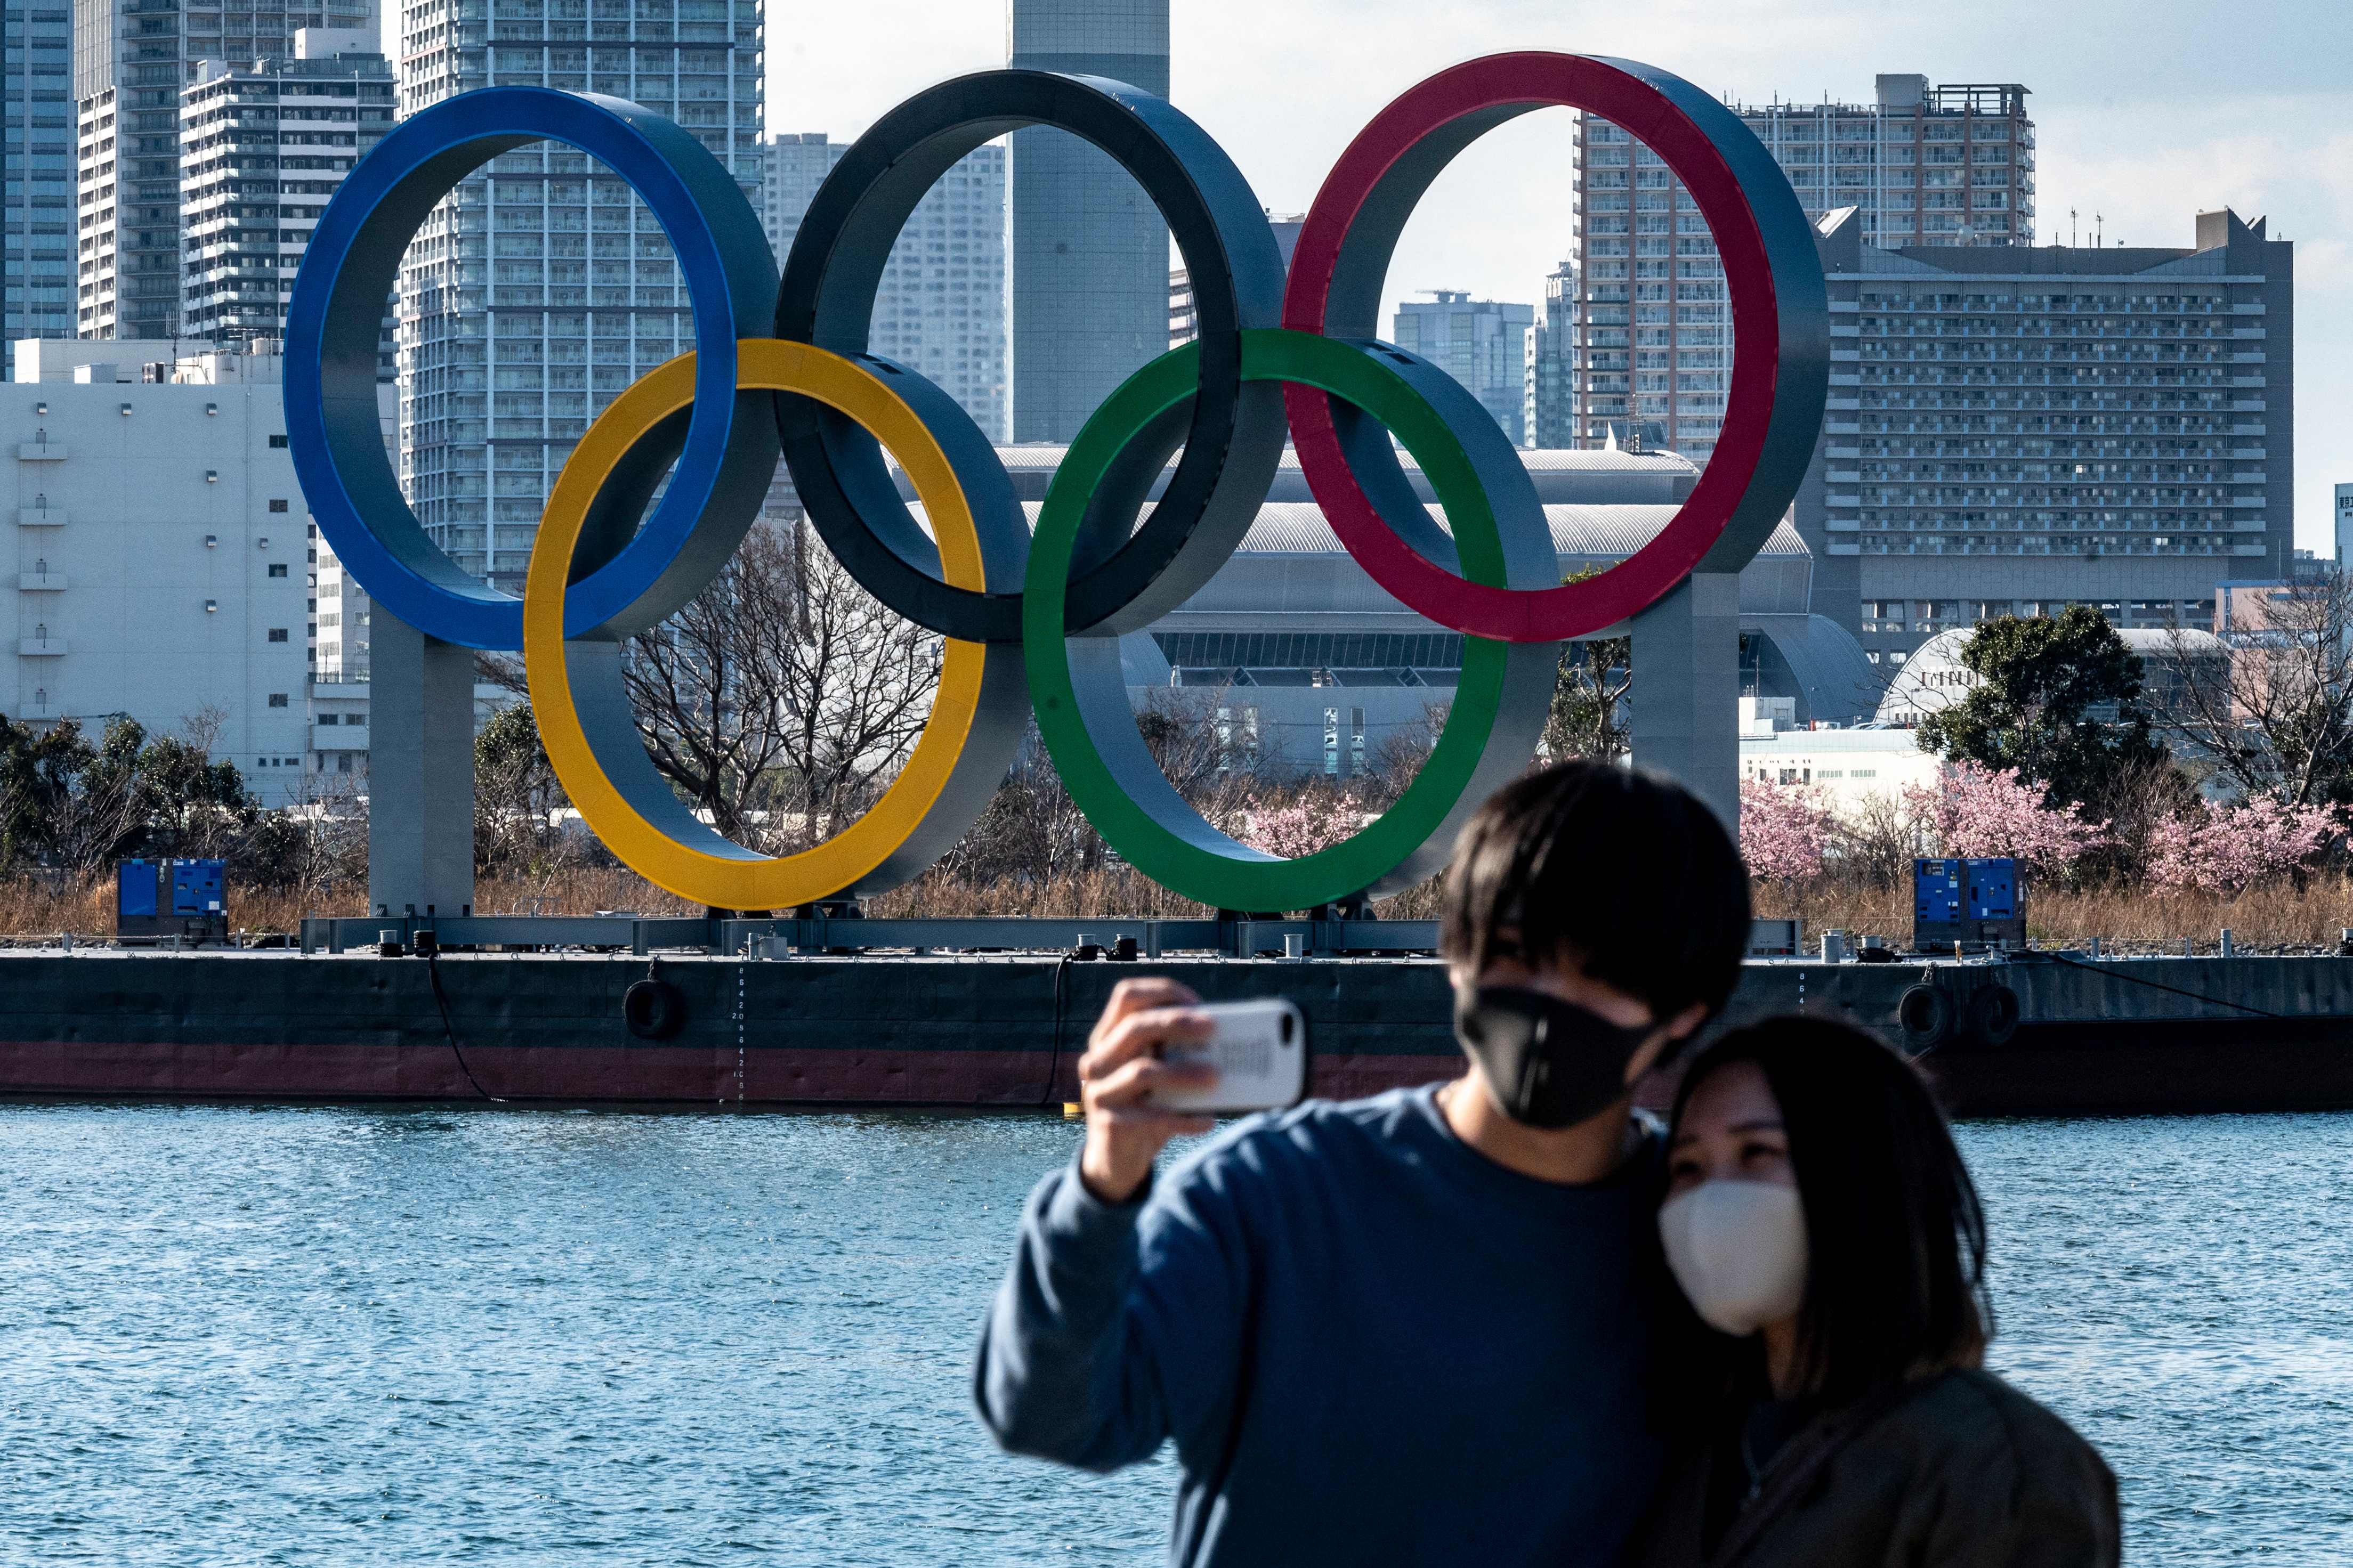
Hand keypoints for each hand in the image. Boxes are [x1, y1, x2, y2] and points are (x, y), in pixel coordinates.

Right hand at [1075, 977, 1217, 1203]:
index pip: (1126, 996)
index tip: (1196, 1001)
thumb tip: (1226, 1040)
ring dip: (1184, 1072)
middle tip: (1213, 1028)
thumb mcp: (1155, 1073)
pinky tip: (1208, 1121)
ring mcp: (1100, 1092)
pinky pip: (1152, 1117)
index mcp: (1107, 1037)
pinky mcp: (1110, 1124)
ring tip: (1217, 1077)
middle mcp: (1098, 1060)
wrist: (1115, 1159)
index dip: (1161, 992)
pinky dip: (1184, 1118)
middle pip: (1134, 1028)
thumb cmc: (1146, 1105)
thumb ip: (1174, 1053)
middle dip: (1176, 1023)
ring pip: (1143, 1072)